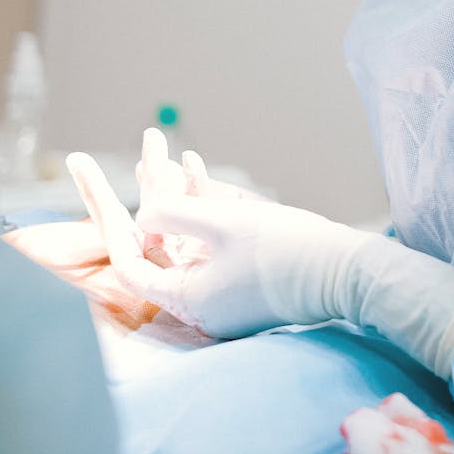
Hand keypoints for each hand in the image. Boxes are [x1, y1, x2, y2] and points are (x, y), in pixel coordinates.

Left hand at [66, 138, 375, 338]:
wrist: (349, 271)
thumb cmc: (287, 250)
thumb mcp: (223, 223)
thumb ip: (172, 212)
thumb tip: (142, 214)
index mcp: (189, 300)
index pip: (133, 265)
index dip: (118, 223)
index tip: (104, 187)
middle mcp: (203, 302)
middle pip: (163, 243)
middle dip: (155, 194)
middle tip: (141, 151)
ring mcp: (226, 292)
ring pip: (189, 237)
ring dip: (180, 194)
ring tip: (161, 150)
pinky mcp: (247, 279)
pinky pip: (213, 240)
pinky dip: (206, 208)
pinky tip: (196, 170)